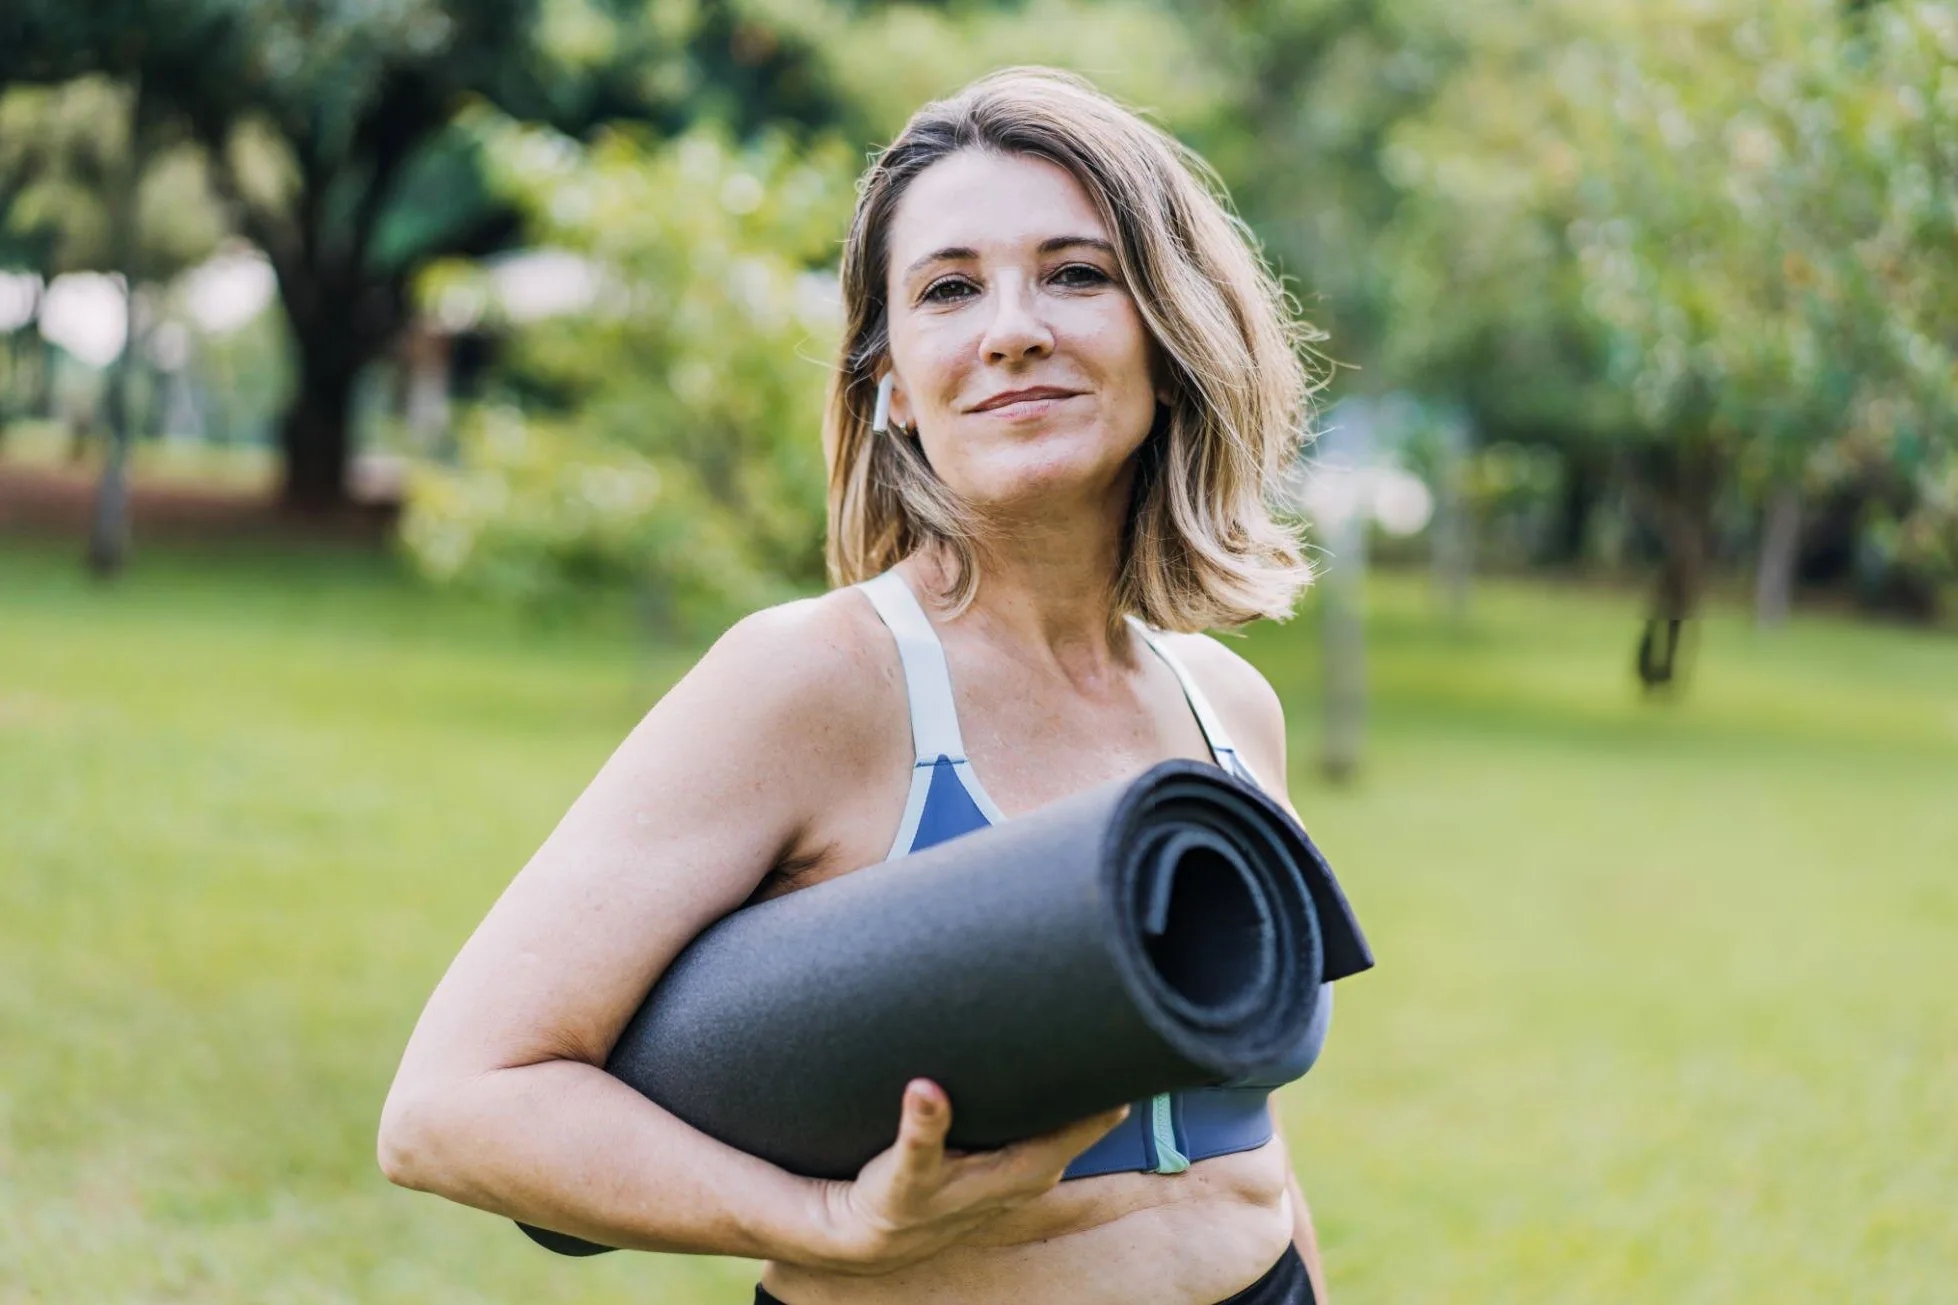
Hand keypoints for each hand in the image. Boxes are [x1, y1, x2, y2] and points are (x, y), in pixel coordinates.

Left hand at [808, 1079, 1128, 1275]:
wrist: (863, 1234)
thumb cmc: (933, 1171)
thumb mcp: (984, 1147)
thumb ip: (1016, 1105)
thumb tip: (1043, 1022)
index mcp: (1026, 1171)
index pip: (1078, 1134)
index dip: (1107, 1105)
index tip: (1137, 1058)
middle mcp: (1000, 1186)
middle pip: (1051, 1153)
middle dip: (1086, 1122)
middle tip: (1114, 1077)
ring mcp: (955, 1191)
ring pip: (998, 1163)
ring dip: (1008, 1123)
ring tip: (1019, 1070)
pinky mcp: (908, 1186)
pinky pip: (919, 1152)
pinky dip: (924, 1122)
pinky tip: (924, 1089)